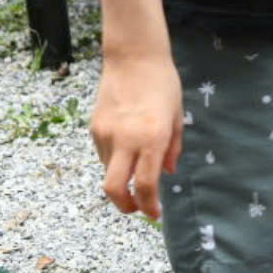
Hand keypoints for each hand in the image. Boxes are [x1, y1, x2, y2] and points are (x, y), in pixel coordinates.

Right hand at [92, 53, 183, 218]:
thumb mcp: (177, 116)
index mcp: (152, 138)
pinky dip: (114, 160)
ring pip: (108, 171)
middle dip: (124, 206)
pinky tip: (126, 147)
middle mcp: (126, 140)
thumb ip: (173, 147)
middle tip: (136, 209)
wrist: (134, 58)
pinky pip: (103, 154)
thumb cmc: (163, 84)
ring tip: (135, 167)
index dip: (149, 205)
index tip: (154, 214)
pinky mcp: (94, 128)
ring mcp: (106, 134)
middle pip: (114, 189)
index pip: (145, 184)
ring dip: (121, 179)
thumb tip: (168, 173)